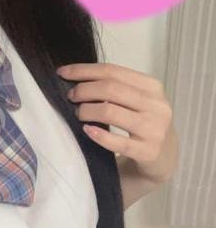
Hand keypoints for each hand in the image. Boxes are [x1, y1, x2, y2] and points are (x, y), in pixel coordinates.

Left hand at [55, 62, 178, 184]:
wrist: (164, 157)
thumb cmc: (142, 121)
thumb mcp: (135, 99)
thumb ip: (114, 86)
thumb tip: (74, 75)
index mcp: (152, 86)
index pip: (112, 71)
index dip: (84, 70)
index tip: (62, 73)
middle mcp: (157, 105)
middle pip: (110, 88)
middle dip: (84, 90)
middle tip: (70, 96)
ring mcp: (155, 129)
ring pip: (110, 111)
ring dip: (87, 110)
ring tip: (78, 113)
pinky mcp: (149, 152)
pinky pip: (118, 142)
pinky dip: (98, 134)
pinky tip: (87, 130)